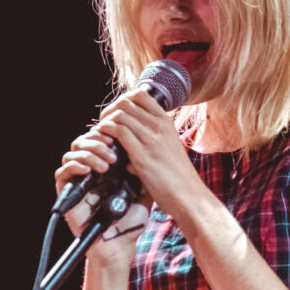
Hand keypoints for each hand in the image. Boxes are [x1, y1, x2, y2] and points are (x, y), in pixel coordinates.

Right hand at [55, 127, 149, 268]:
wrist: (121, 245)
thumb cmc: (131, 220)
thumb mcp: (144, 189)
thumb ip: (143, 170)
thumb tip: (148, 147)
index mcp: (108, 166)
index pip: (102, 139)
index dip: (109, 132)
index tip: (122, 135)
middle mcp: (91, 170)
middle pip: (85, 141)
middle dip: (98, 139)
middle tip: (113, 146)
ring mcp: (78, 181)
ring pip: (73, 152)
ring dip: (89, 152)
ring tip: (106, 164)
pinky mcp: (67, 193)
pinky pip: (63, 172)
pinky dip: (75, 166)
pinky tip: (89, 170)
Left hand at [93, 86, 203, 217]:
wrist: (187, 194)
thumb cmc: (177, 176)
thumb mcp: (168, 148)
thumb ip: (150, 142)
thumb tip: (127, 147)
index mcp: (165, 122)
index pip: (140, 94)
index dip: (122, 100)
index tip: (115, 114)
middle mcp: (159, 126)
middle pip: (125, 102)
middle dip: (109, 111)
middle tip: (103, 125)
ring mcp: (152, 139)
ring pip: (119, 115)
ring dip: (104, 123)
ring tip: (101, 135)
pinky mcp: (142, 155)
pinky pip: (118, 131)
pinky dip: (106, 134)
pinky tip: (104, 144)